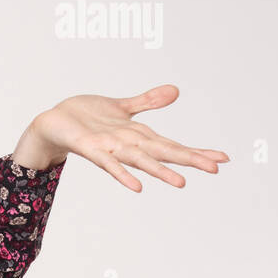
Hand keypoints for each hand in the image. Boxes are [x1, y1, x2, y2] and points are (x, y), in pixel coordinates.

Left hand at [25, 84, 229, 191]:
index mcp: (139, 136)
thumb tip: (175, 91)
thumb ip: (148, 102)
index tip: (224, 158)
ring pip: (141, 161)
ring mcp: (112, 149)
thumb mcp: (122, 106)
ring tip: (182, 183)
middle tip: (216, 169)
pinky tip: (137, 187)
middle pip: (164, 153)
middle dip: (189, 160)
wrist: (54, 122)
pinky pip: (109, 164)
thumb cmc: (86, 117)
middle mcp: (129, 145)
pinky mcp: (92, 149)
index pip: (174, 145)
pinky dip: (122, 174)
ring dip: (160, 172)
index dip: (197, 151)